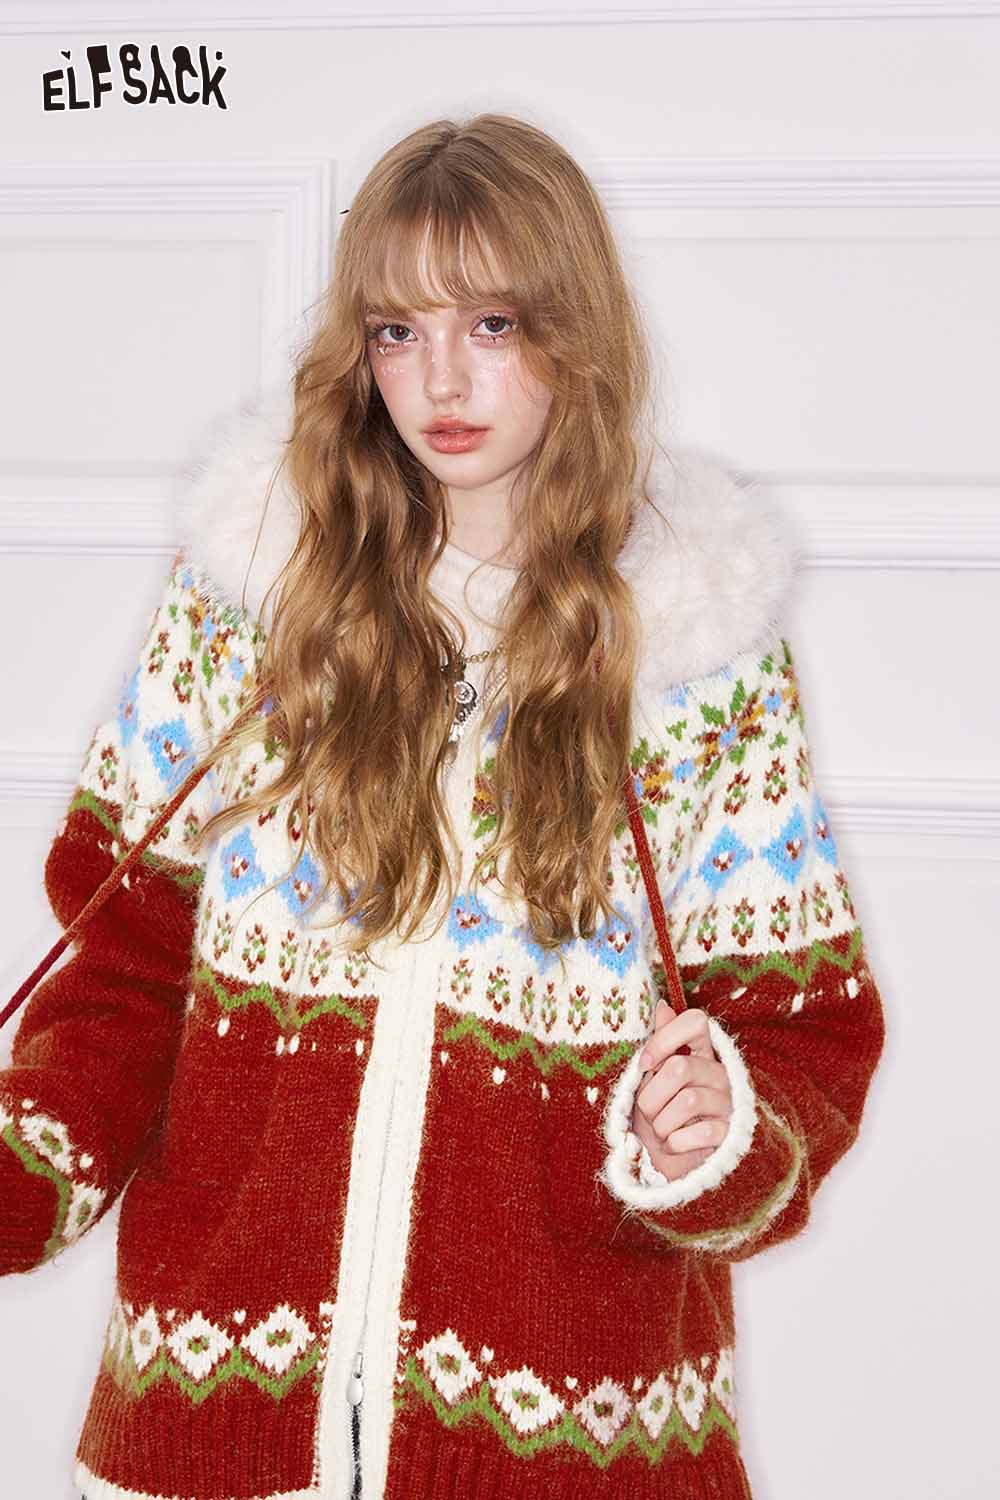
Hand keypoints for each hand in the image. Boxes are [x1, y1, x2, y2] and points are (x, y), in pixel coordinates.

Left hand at [629, 998, 733, 1182]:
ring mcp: (729, 1103)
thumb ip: (661, 1046)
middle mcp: (720, 1073)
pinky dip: (676, 1143)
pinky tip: (675, 1145)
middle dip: (651, 1096)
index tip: (645, 1064)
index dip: (664, 1038)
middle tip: (648, 1112)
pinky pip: (700, 1132)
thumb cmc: (663, 1114)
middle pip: (679, 1067)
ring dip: (661, 1124)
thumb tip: (662, 1005)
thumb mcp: (655, 1080)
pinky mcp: (732, 1133)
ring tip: (661, 1131)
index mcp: (702, 1053)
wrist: (679, 1166)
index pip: (695, 1021)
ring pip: (687, 1101)